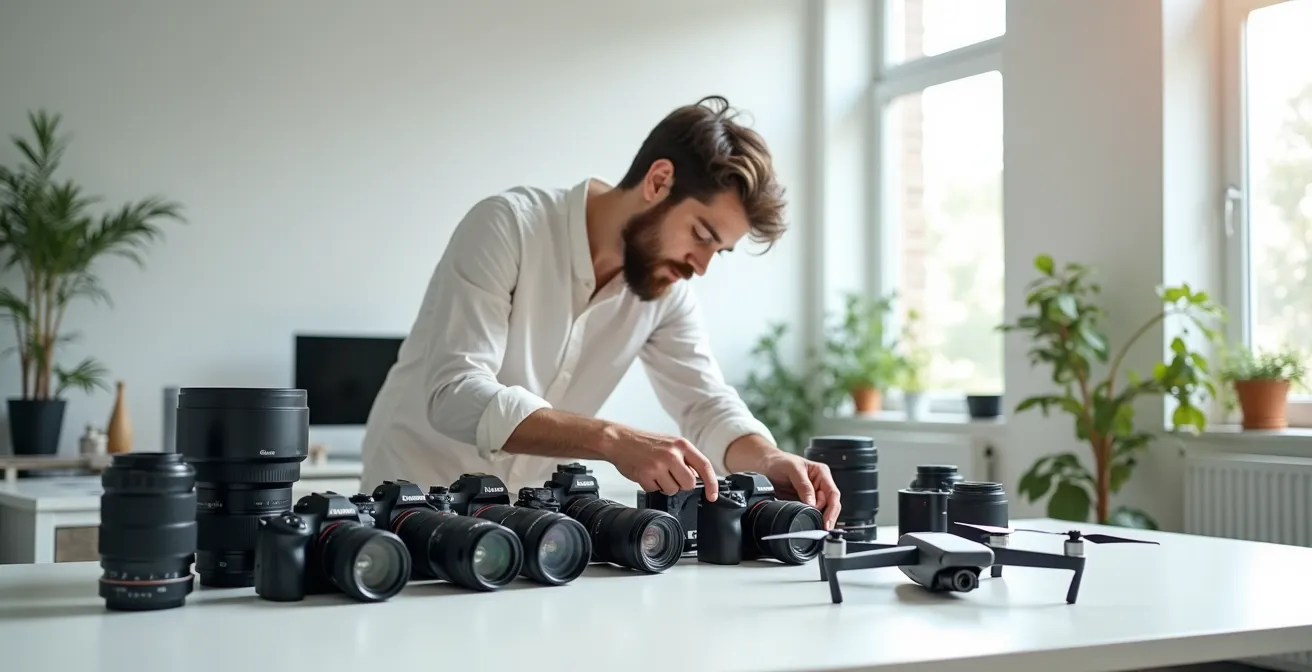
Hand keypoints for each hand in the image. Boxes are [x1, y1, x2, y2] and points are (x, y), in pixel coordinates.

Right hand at [598, 424, 718, 499]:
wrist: (619, 440)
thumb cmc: (645, 443)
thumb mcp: (670, 443)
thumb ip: (685, 459)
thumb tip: (698, 478)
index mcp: (681, 445)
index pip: (705, 466)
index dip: (712, 484)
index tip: (712, 496)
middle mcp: (672, 454)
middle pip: (689, 483)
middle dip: (681, 484)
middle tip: (670, 475)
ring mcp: (658, 464)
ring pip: (673, 490)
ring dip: (665, 486)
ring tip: (656, 473)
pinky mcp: (645, 474)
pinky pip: (655, 490)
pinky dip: (651, 486)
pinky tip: (646, 474)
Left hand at [726, 436, 840, 528]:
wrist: (763, 466)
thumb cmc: (779, 462)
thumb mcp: (793, 469)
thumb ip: (803, 485)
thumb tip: (812, 503)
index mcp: (821, 473)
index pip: (833, 494)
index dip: (832, 510)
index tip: (826, 522)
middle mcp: (819, 485)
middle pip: (830, 505)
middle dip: (825, 517)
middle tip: (819, 527)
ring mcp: (811, 495)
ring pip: (820, 511)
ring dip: (817, 519)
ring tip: (811, 526)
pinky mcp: (802, 503)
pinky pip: (809, 514)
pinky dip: (809, 519)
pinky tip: (806, 524)